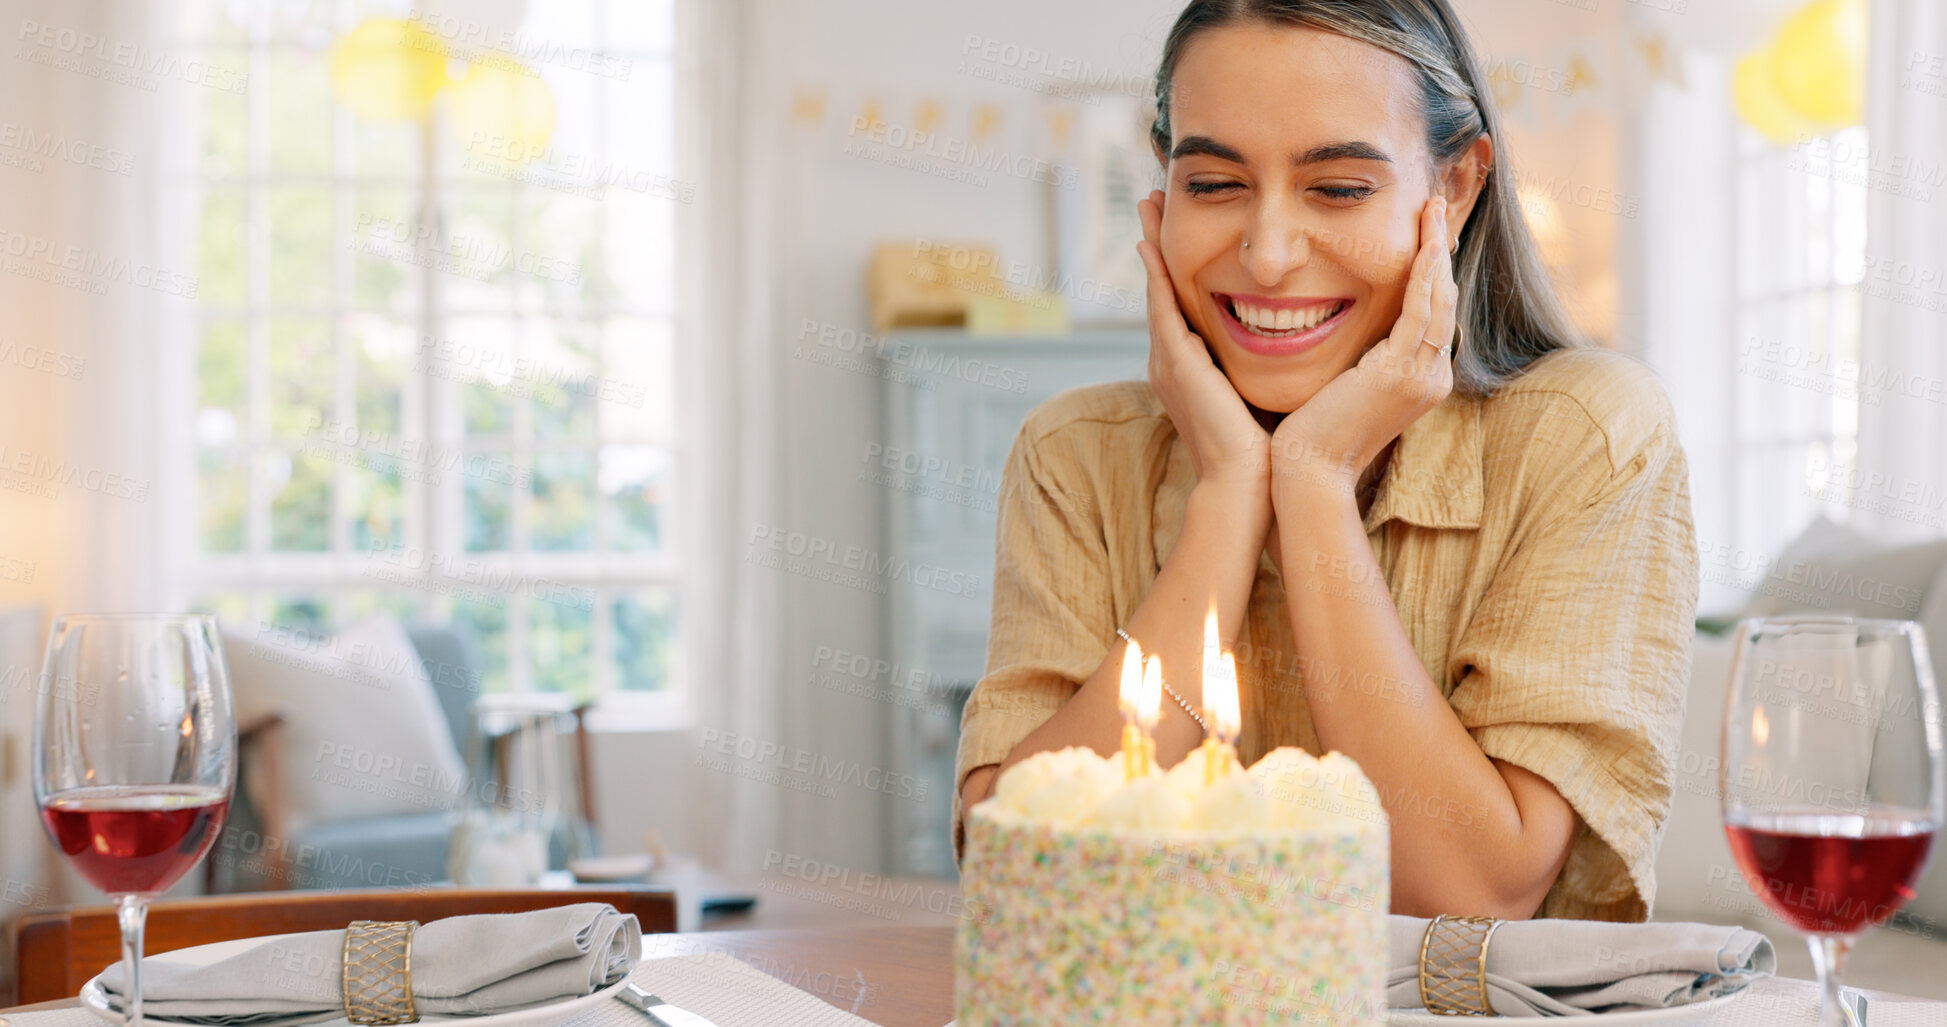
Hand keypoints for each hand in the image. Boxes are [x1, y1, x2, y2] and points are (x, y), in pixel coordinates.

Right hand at [1135, 189, 1271, 494]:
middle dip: (1156, 244)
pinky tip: (1151, 243)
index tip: (1176, 231)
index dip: (1176, 266)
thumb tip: (1297, 344)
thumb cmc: (1264, 448)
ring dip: (1151, 246)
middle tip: (1150, 201)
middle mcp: (1172, 361)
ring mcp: (1169, 362)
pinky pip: (1162, 307)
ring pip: (1157, 290)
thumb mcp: (1261, 394)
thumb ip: (1265, 366)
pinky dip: (1155, 273)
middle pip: (1161, 289)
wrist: (1248, 483)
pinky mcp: (1177, 363)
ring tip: (1146, 206)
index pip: (1181, 304)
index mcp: (1191, 369)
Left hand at [1270, 196, 1455, 494]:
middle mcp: (1431, 377)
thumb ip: (1360, 360)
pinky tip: (1427, 244)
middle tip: (1435, 206)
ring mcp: (1422, 376)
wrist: (1309, 472)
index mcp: (1420, 379)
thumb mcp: (1346, 387)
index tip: (1424, 234)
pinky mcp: (1402, 373)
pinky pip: (1421, 312)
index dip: (1431, 270)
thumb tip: (1352, 335)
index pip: (1431, 313)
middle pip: (1444, 300)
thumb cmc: (1314, 435)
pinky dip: (1425, 276)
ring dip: (1437, 250)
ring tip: (1433, 208)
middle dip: (1440, 250)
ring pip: (1438, 300)